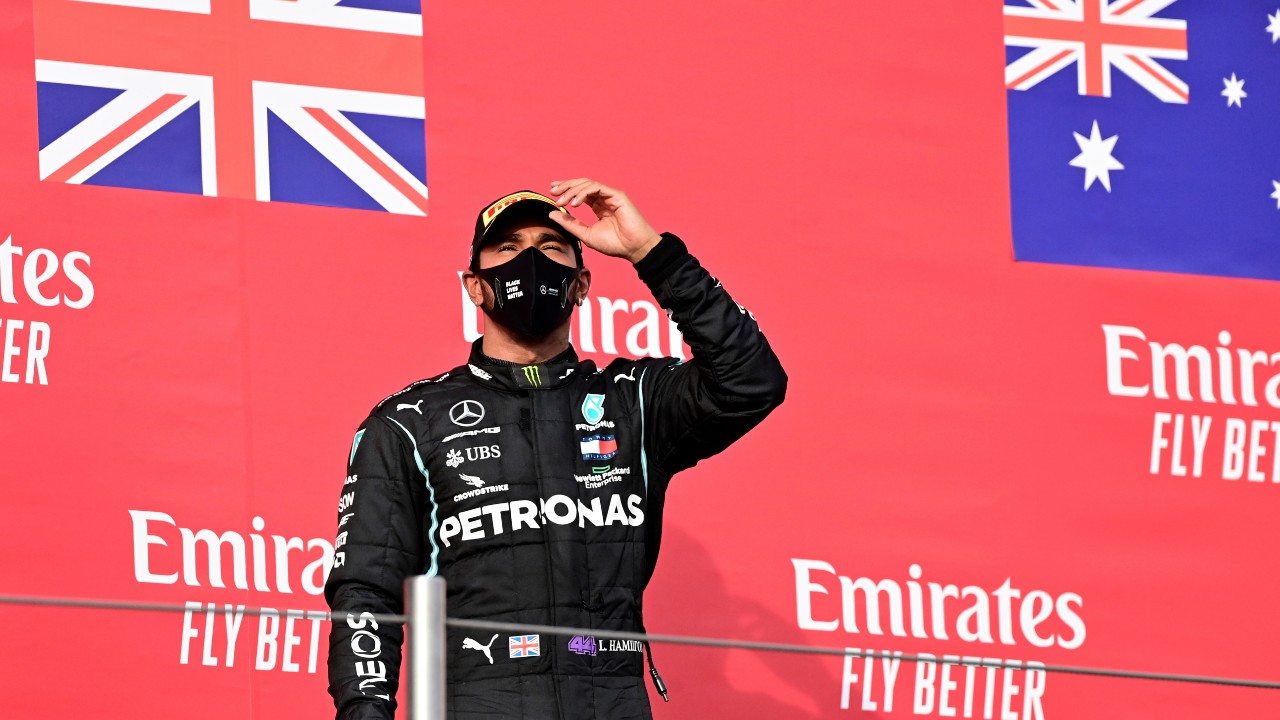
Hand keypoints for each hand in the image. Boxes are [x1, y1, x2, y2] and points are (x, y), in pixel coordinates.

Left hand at [547, 179, 662, 263]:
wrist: (633, 249)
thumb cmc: (615, 244)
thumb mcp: (586, 234)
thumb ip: (570, 224)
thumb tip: (552, 213)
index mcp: (599, 206)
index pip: (580, 192)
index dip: (566, 189)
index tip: (552, 192)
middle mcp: (604, 198)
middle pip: (582, 184)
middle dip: (566, 186)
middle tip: (553, 192)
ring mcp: (611, 195)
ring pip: (588, 184)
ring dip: (572, 190)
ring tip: (562, 201)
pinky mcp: (617, 195)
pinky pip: (596, 188)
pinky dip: (583, 193)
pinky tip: (574, 203)